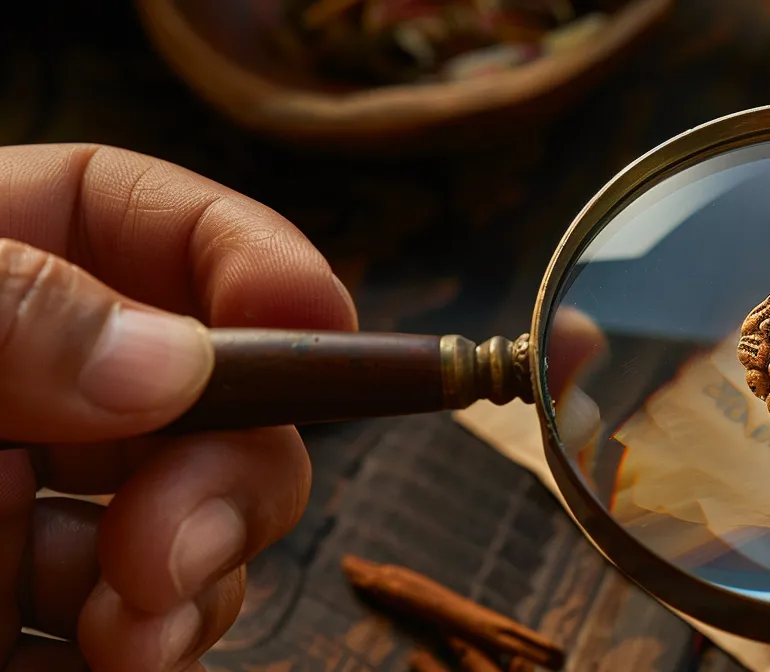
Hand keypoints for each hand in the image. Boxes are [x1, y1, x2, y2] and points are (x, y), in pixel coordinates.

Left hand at [0, 144, 355, 669]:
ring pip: (197, 528)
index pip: (143, 223)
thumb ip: (7, 312)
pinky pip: (136, 630)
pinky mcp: (20, 618)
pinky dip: (145, 650)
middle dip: (234, 472)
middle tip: (173, 545)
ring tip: (121, 635)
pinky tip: (101, 659)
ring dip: (197, 581)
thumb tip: (176, 361)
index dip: (248, 260)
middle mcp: (26, 389)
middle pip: (213, 397)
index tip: (312, 316)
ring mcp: (28, 509)